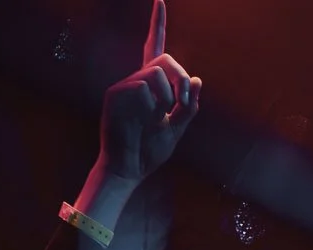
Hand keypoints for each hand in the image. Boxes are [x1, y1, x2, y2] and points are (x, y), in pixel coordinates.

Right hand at [99, 0, 201, 184]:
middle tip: (183, 103)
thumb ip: (188, 107)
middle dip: (180, 79)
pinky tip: (145, 121)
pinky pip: (141, 87)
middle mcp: (137, 82)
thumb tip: (197, 79)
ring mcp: (125, 87)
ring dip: (166, 97)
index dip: (158, 25)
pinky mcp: (115, 95)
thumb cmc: (150, 152)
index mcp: (152, 88)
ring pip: (155, 73)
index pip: (156, 50)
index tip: (160, 0)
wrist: (129, 170)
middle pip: (164, 59)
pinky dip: (151, 105)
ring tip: (158, 119)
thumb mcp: (177, 130)